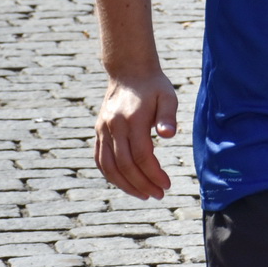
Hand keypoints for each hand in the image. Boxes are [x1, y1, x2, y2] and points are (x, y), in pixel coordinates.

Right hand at [93, 69, 177, 199]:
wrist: (128, 71)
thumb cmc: (153, 86)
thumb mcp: (167, 96)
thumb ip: (168, 116)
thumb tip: (169, 136)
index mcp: (132, 120)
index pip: (142, 156)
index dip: (154, 174)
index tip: (167, 185)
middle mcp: (114, 127)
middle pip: (125, 165)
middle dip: (142, 184)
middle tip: (158, 195)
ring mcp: (103, 130)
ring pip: (108, 166)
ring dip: (125, 185)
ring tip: (143, 194)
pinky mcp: (98, 131)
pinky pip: (99, 159)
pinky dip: (110, 174)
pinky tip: (123, 183)